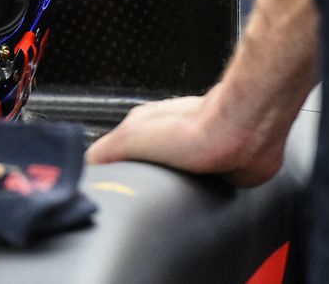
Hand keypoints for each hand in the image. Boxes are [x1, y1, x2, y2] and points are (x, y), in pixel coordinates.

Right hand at [84, 84, 286, 187]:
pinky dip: (193, 199)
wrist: (243, 133)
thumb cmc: (194, 127)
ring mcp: (192, 156)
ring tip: (163, 202)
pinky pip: (198, 191)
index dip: (107, 169)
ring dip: (167, 192)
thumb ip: (104, 150)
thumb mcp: (130, 137)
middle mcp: (167, 138)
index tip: (102, 187)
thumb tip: (85, 167)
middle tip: (133, 201)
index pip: (114, 150)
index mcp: (142, 126)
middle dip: (138, 184)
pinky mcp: (216, 172)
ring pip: (169, 181)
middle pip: (142, 167)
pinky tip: (189, 201)